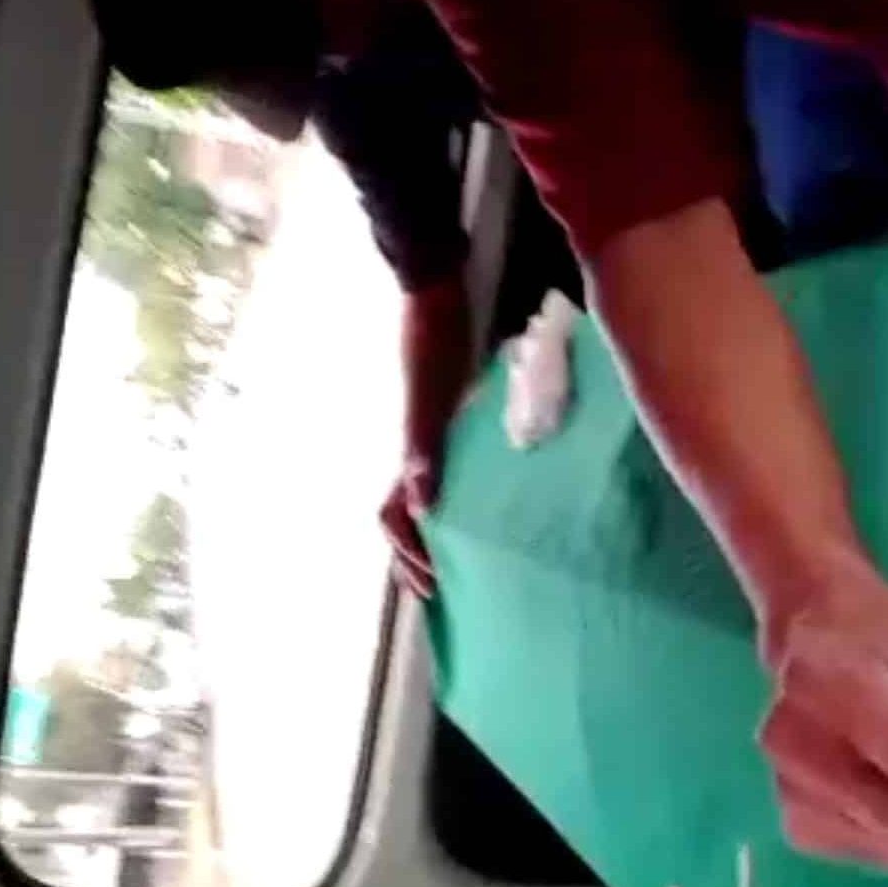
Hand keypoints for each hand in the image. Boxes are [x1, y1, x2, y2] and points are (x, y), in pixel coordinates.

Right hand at [382, 282, 472, 597]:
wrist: (437, 296)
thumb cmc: (431, 345)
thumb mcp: (428, 400)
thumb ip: (424, 451)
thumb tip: (425, 508)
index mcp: (410, 454)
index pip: (395, 517)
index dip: (409, 555)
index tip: (433, 589)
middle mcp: (417, 451)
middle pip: (406, 516)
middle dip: (420, 556)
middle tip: (449, 590)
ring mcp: (433, 435)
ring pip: (427, 496)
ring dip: (439, 530)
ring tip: (469, 557)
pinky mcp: (452, 418)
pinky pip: (451, 468)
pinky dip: (461, 493)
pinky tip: (492, 501)